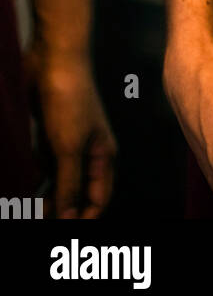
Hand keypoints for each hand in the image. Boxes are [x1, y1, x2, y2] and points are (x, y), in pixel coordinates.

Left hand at [25, 48, 115, 218]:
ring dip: (47, 197)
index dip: (84, 219)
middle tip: (39, 221)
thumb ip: (69, 186)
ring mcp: (69, 143)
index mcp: (103, 156)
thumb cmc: (70, 100)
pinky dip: (37, 178)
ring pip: (60, 180)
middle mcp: (89, 152)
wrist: (54, 61)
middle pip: (78, 193)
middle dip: (62, 211)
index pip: (98, 199)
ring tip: (30, 211)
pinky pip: (45, 165)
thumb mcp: (68, 148)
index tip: (63, 234)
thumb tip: (68, 219)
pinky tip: (25, 187)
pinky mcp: (51, 134)